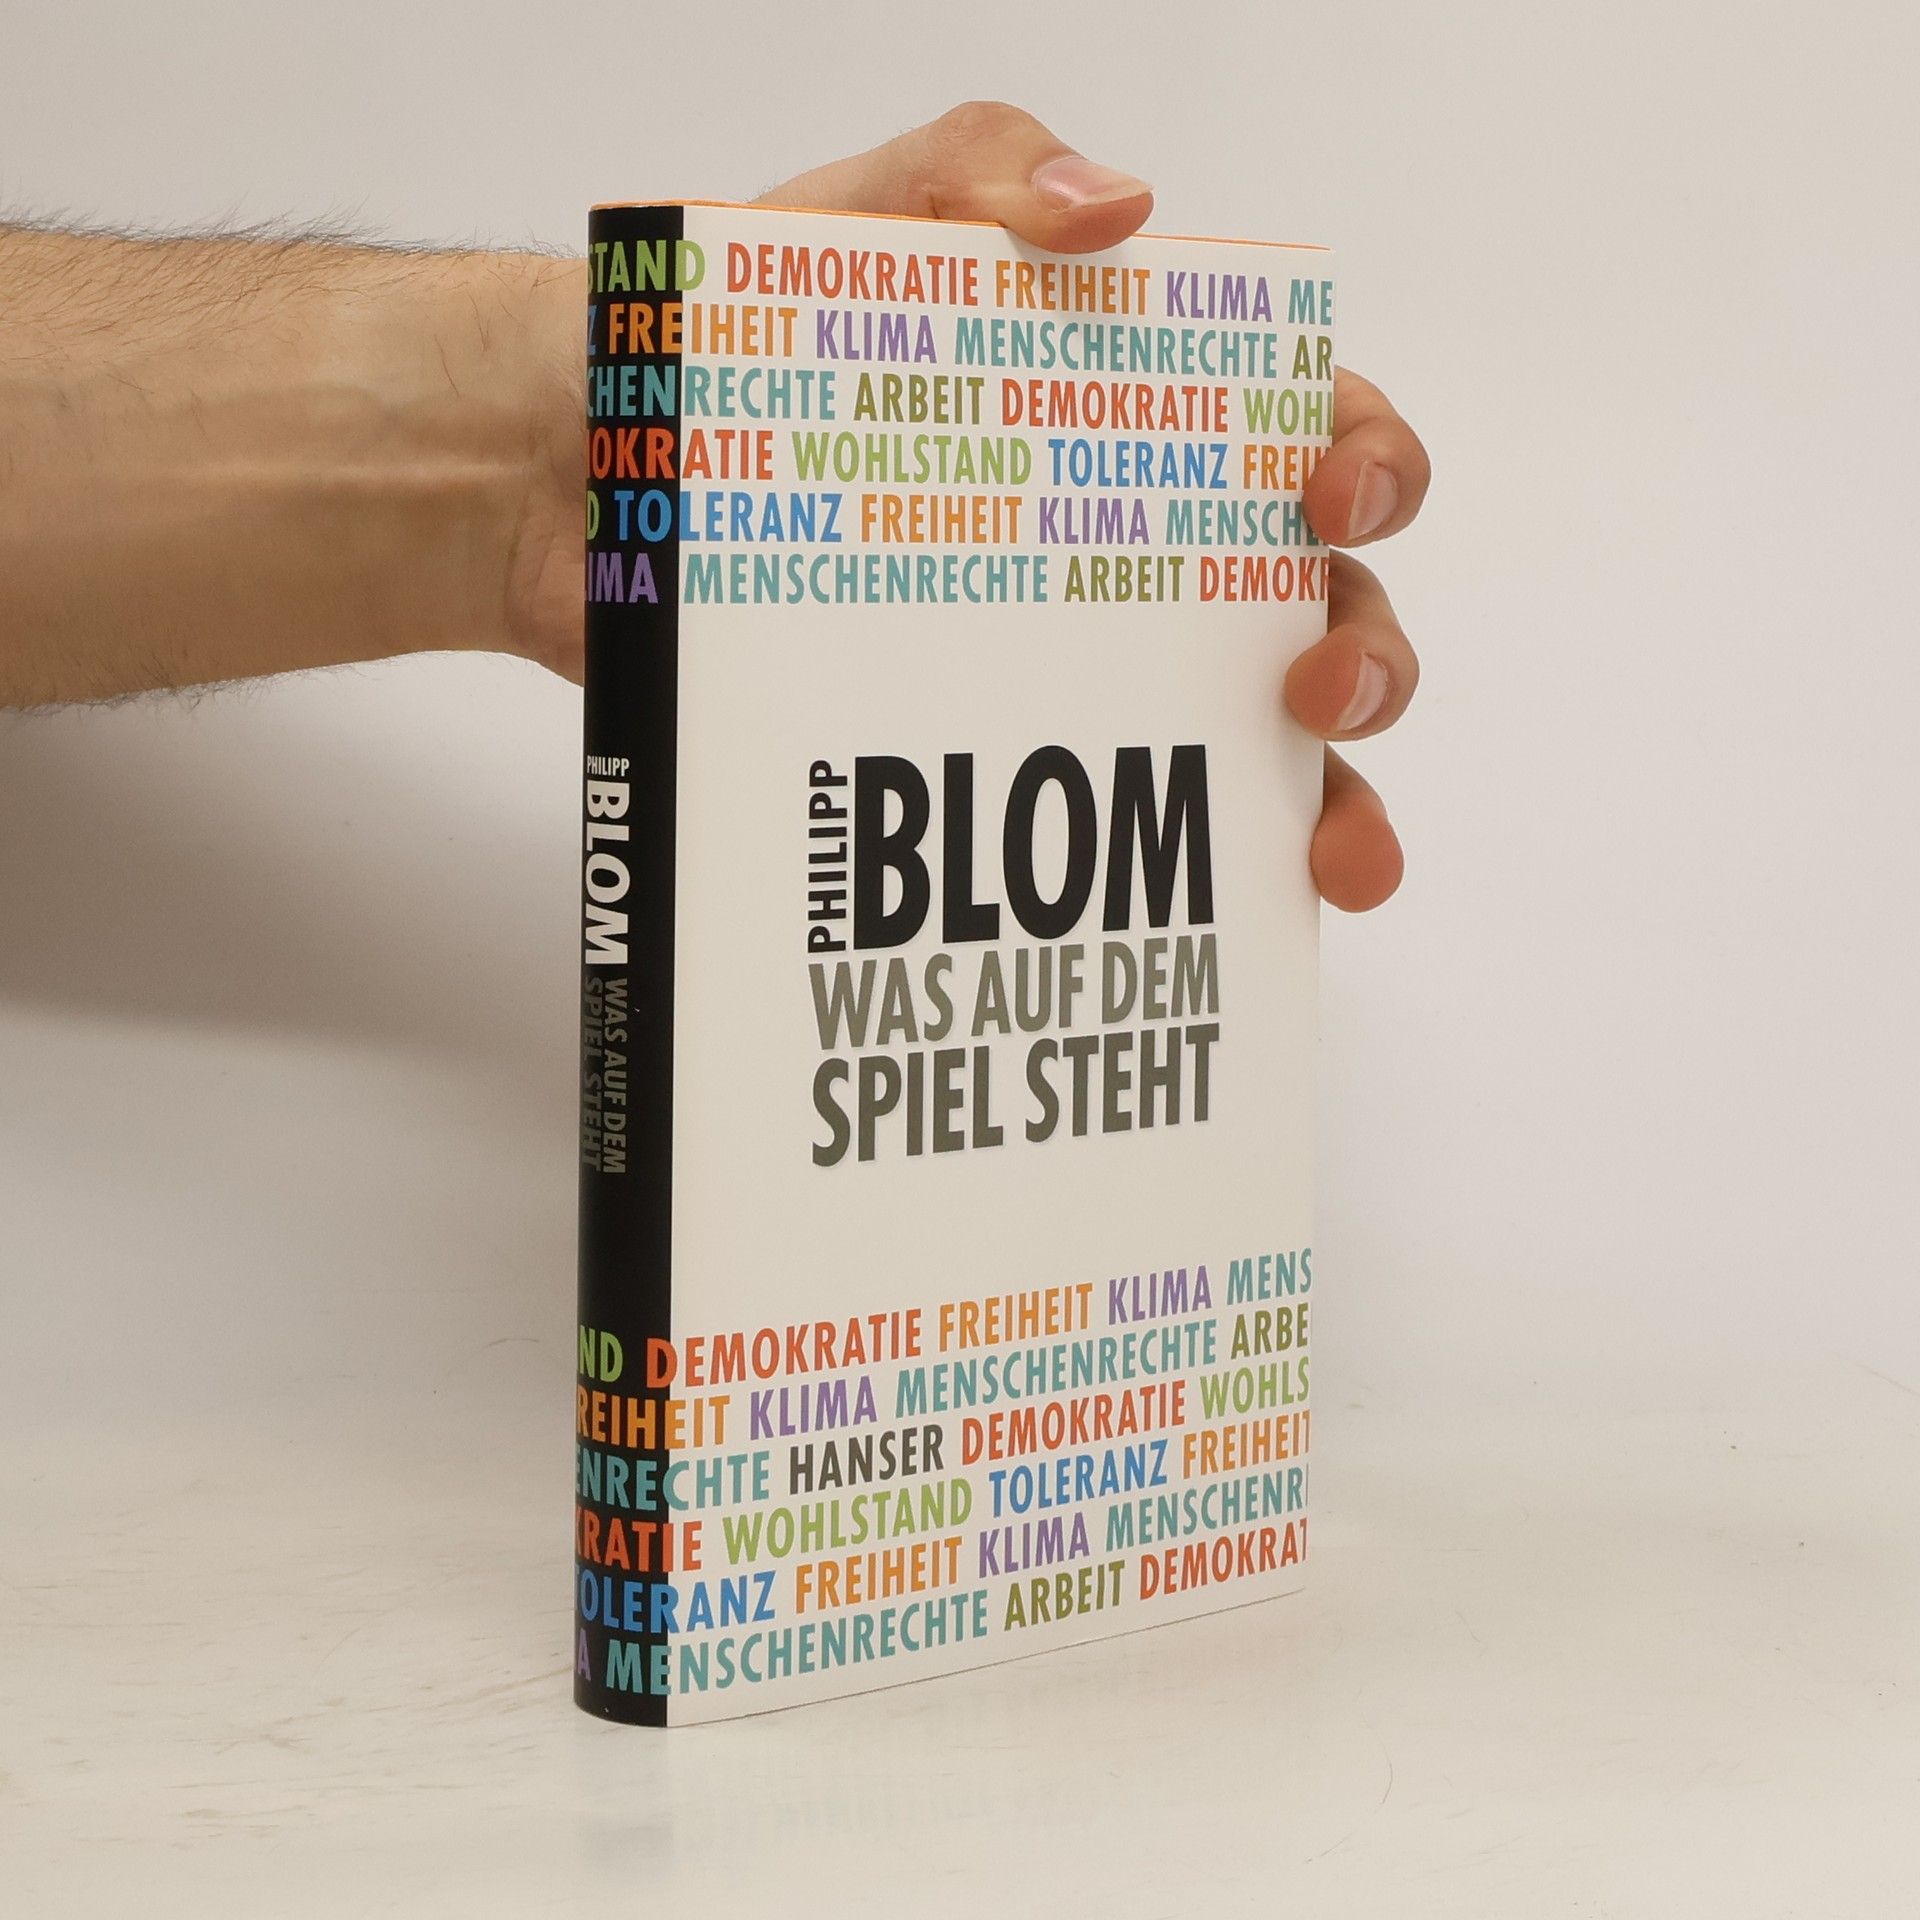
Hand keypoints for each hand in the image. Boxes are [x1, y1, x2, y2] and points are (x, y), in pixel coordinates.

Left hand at [757, 103, 1430, 913]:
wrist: (571, 483)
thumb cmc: (728, 348)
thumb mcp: (856, 220)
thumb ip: (981, 172)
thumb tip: (1120, 209)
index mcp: (1138, 417)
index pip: (1309, 428)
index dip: (1366, 460)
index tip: (1328, 500)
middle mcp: (1130, 549)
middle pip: (1317, 605)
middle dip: (1366, 654)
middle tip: (1316, 689)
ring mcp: (1066, 661)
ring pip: (1247, 743)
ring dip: (1320, 804)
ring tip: (1328, 854)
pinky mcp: (986, 751)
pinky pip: (1111, 830)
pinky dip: (1184, 882)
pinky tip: (1206, 922)